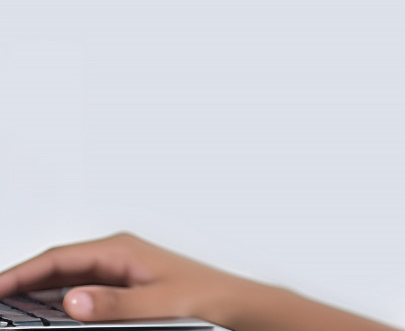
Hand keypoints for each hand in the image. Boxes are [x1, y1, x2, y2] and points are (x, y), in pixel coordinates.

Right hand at [0, 232, 238, 323]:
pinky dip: (54, 297)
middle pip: (56, 264)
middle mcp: (116, 253)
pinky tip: (40, 312)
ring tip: (7, 307)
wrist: (226, 301)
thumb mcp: (153, 305)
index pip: (58, 258)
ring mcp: (118, 266)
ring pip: (65, 276)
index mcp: (120, 249)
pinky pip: (79, 286)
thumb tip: (70, 300)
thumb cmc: (198, 297)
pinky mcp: (121, 282)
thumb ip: (111, 305)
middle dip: (21, 281)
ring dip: (35, 289)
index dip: (21, 274)